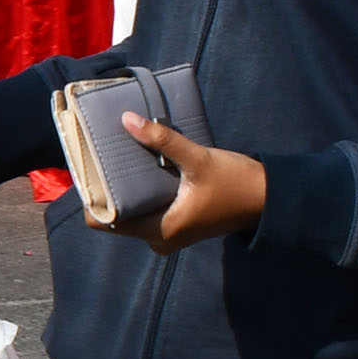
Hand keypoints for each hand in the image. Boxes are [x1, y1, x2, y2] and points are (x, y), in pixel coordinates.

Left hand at [105, 113, 265, 254]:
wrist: (268, 199)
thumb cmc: (236, 183)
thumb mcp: (198, 159)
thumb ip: (163, 140)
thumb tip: (127, 120)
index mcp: (159, 231)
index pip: (104, 222)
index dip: (91, 197)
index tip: (88, 170)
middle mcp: (158, 238)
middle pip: (114, 215)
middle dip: (107, 188)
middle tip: (99, 156)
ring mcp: (168, 233)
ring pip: (131, 212)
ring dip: (124, 189)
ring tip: (115, 157)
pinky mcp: (176, 224)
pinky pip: (146, 210)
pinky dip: (140, 191)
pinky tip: (138, 166)